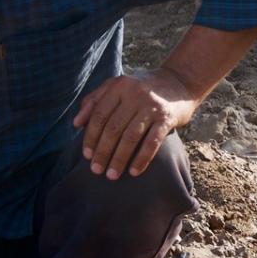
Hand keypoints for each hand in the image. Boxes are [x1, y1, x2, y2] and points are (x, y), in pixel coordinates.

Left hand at [72, 71, 197, 179]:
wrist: (179, 82)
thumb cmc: (142, 88)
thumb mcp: (118, 87)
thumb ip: (95, 100)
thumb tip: (76, 123)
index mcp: (119, 86)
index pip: (99, 114)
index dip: (91, 137)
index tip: (87, 156)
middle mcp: (135, 94)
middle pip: (113, 128)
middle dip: (103, 152)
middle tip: (96, 170)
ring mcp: (152, 106)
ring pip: (131, 137)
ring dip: (119, 159)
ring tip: (112, 175)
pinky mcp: (167, 118)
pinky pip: (152, 142)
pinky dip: (142, 159)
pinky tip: (134, 172)